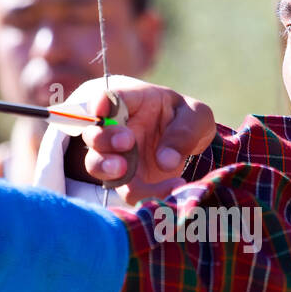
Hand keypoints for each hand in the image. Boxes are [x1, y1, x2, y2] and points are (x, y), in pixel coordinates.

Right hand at [66, 76, 215, 205]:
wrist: (187, 143)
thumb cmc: (186, 120)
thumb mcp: (196, 117)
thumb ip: (184, 131)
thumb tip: (165, 161)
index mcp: (134, 102)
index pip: (111, 97)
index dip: (102, 102)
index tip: (101, 109)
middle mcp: (117, 129)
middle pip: (94, 133)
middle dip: (103, 138)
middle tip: (126, 142)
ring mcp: (117, 156)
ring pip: (96, 164)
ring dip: (106, 167)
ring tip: (123, 169)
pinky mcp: (127, 182)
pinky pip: (127, 191)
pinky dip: (144, 195)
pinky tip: (172, 189)